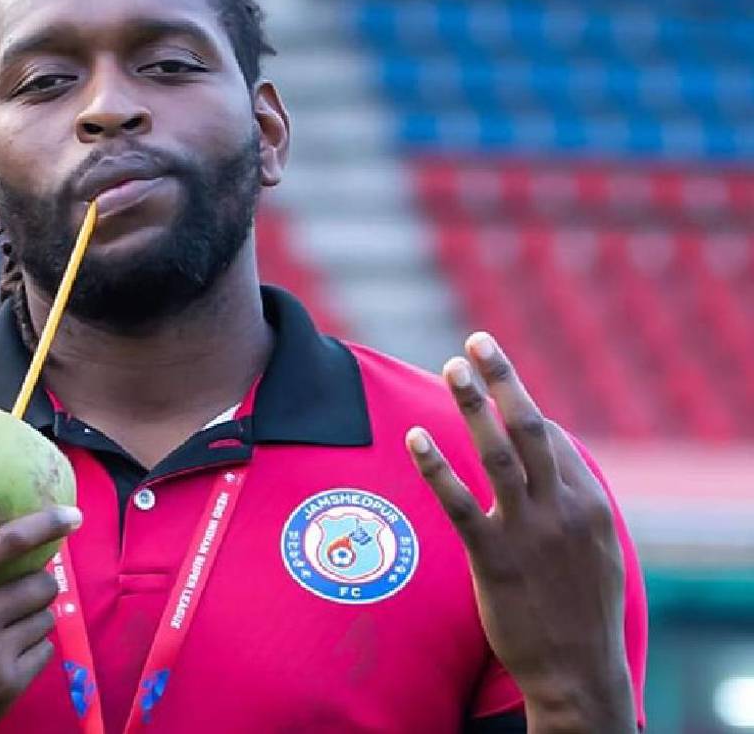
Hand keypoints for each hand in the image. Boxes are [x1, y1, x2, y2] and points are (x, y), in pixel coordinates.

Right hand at [0, 473, 81, 733]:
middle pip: (38, 583)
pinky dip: (33, 645)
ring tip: (12, 614)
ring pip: (44, 618)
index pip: (3, 545)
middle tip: (27, 578)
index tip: (71, 514)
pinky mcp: (5, 689)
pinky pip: (43, 652)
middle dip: (40, 576)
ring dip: (34, 612)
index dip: (44, 524)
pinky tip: (10, 646)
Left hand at [406, 333, 635, 733]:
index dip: (520, 400)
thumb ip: (573, 500)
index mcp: (588, 502)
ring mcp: (529, 532)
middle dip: (504, 379)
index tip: (496, 372)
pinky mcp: (496, 559)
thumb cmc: (583, 608)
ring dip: (474, 404)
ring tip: (453, 367)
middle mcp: (562, 508)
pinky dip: (437, 467)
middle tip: (476, 340)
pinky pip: (461, 504)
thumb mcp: (596, 548)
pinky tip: (416, 438)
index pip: (550, 436)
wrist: (580, 672)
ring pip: (498, 452)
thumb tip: (550, 456)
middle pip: (530, 427)